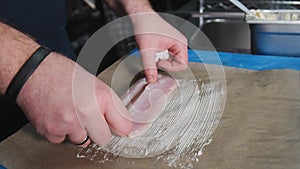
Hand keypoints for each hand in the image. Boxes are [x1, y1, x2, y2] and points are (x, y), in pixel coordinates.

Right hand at [16, 52, 131, 146]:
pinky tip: (57, 116)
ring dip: (78, 131)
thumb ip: (108, 104)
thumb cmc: (61, 73)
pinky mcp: (52, 131)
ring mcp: (68, 123)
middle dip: (98, 132)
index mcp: (101, 97)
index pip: (123, 126)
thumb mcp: (94, 83)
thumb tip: (122, 121)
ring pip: (82, 141)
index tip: (120, 129)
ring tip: (69, 113)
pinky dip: (60, 132)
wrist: (32, 72)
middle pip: (103, 139)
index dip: (121, 128)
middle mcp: (86, 112)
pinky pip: (62, 140)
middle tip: (90, 120)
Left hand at [132, 12, 187, 81]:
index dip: (169, 67)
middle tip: (155, 60)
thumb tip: (152, 79)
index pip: (182, 65)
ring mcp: (174, 46)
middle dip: (165, 65)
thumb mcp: (147, 49)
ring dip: (161, 62)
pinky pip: (166, 58)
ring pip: (171, 62)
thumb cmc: (146, 26)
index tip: (159, 63)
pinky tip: (153, 54)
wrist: (140, 17)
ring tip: (153, 55)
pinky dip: (159, 59)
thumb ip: (149, 65)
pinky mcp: (167, 47)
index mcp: (181, 44)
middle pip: (177, 65)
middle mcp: (179, 45)